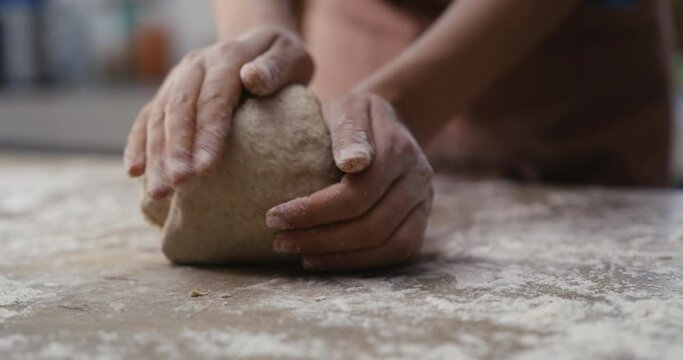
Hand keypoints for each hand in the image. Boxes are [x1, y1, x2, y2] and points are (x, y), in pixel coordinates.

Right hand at [123, 27, 313, 198]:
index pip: (215, 98)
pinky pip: (148, 117)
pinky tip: (134, 172)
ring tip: (159, 191)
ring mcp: (179, 78)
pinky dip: (138, 144)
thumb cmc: (283, 59)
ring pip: (159, 116)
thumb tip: (252, 78)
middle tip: (177, 184)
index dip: (208, 133)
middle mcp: (197, 66)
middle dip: (176, 150)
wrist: (260, 43)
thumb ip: (275, 67)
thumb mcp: (291, 56)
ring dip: (156, 155)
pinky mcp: (169, 91)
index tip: (205, 168)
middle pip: (181, 109)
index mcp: (227, 57)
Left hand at [266, 93, 433, 270]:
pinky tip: (326, 259)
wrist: (389, 121)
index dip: (313, 212)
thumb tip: (352, 162)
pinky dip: (360, 262)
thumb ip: (349, 131)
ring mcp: (423, 202)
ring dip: (338, 256)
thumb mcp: (348, 107)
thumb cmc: (356, 114)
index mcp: (399, 150)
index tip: (273, 217)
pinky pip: (397, 252)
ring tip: (300, 254)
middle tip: (280, 241)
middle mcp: (418, 178)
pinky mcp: (420, 221)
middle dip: (320, 239)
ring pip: (386, 246)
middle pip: (371, 226)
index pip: (356, 194)